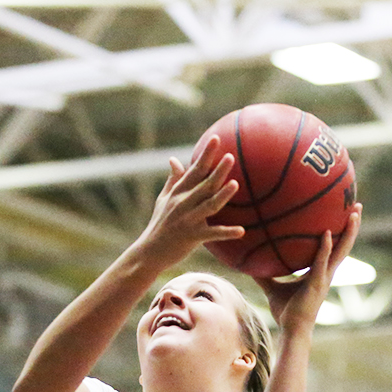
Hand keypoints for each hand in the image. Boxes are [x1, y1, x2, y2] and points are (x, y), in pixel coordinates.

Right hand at [130, 135, 244, 272]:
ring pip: (208, 205)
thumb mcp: (162, 200)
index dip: (206, 154)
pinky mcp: (192, 237)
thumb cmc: (159, 224)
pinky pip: (212, 234)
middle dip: (218, 171)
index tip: (216, 139)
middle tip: (231, 157)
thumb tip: (173, 159)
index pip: (194, 170)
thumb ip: (172, 180)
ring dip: (222, 195)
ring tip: (235, 184)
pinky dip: (226, 233)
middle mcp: (182, 203)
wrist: (149, 252)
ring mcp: (187, 220)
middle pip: (204, 185)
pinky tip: (241, 231)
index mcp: (177, 192)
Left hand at [252, 202, 362, 333]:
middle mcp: (327, 272)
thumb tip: (250, 261)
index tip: (344, 214)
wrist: (291, 329)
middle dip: (352, 226)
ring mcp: (325, 277)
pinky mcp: (318, 283)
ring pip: (341, 251)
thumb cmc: (285, 311)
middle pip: (344, 244)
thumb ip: (265, 274)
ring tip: (354, 213)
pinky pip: (322, 262)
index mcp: (320, 271)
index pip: (333, 247)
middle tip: (357, 206)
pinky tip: (326, 233)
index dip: (340, 231)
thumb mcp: (272, 287)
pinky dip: (325, 247)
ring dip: (348, 232)